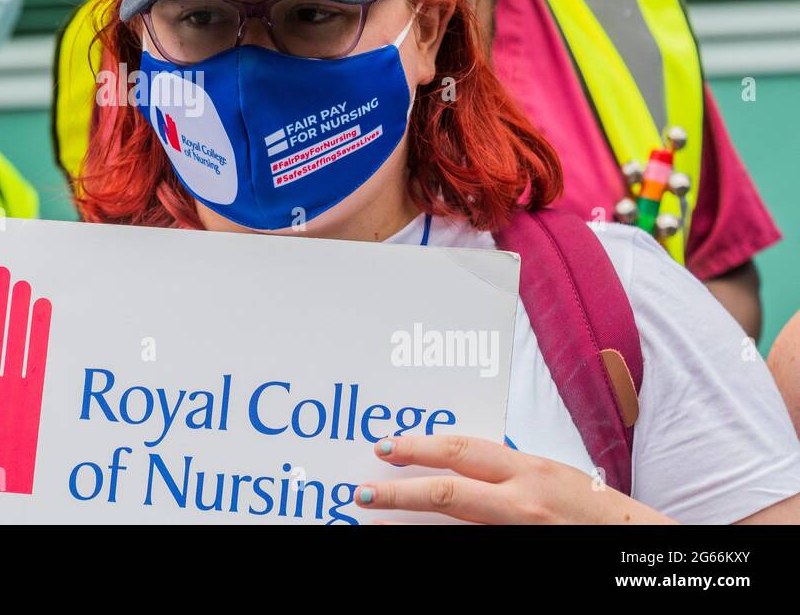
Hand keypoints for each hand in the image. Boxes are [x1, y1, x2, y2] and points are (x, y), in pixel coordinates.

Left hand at [354, 434, 675, 523]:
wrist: (643, 550)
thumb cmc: (600, 512)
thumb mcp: (554, 478)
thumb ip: (510, 472)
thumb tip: (460, 465)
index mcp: (530, 470)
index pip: (461, 451)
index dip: (419, 447)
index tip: (386, 448)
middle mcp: (524, 501)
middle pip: (447, 491)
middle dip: (399, 491)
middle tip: (363, 493)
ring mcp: (522, 535)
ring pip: (454, 528)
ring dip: (412, 526)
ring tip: (377, 523)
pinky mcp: (524, 559)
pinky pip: (471, 549)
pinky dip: (445, 545)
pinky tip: (420, 545)